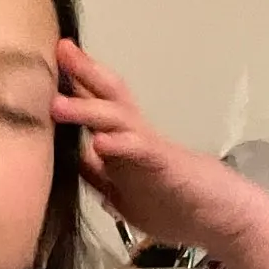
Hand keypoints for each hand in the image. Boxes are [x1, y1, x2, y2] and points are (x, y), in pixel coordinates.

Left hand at [54, 42, 265, 254]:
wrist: (220, 219)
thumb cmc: (176, 205)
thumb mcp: (123, 193)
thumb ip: (99, 175)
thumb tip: (75, 160)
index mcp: (124, 146)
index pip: (97, 108)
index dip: (74, 87)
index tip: (48, 68)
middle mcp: (136, 138)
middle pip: (108, 97)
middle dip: (83, 73)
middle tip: (59, 50)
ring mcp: (150, 149)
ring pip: (117, 119)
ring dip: (86, 109)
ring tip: (57, 104)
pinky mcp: (164, 165)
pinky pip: (139, 151)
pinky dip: (118, 146)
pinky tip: (98, 142)